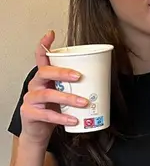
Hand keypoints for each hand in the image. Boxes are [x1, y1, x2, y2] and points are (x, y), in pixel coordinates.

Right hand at [20, 31, 88, 146]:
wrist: (39, 131)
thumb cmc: (54, 109)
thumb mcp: (64, 93)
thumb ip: (76, 85)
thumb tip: (103, 78)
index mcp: (43, 77)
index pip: (41, 57)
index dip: (44, 45)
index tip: (51, 34)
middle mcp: (35, 84)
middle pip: (45, 72)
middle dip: (62, 72)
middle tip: (79, 76)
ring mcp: (30, 99)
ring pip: (47, 94)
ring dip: (67, 98)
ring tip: (84, 102)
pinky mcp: (30, 114)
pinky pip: (47, 115)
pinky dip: (62, 117)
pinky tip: (74, 119)